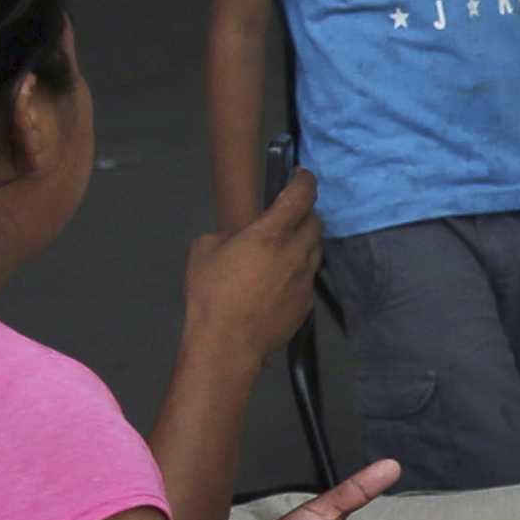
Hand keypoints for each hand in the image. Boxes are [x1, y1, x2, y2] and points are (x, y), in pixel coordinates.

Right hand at [182, 170, 324, 365]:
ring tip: (278, 253)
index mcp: (271, 233)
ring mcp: (305, 279)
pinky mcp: (307, 303)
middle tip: (285, 219)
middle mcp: (296, 252)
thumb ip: (231, 232)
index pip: (301, 194)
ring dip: (302, 244)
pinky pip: (307, 278)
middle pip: (314, 222)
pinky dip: (296, 273)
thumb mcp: (205, 248)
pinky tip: (276, 284)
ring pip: (314, 250)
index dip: (304, 180)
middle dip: (302, 215)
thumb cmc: (210, 293)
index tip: (300, 176)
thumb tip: (244, 234)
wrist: (226, 343)